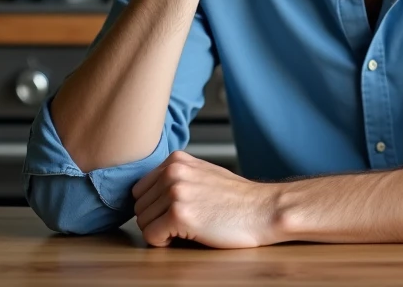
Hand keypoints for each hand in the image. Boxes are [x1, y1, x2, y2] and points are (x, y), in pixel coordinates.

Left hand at [131, 150, 281, 248]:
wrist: (264, 210)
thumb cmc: (236, 199)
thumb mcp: (203, 173)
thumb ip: (176, 177)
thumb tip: (148, 194)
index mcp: (176, 159)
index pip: (140, 189)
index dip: (154, 207)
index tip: (174, 212)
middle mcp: (172, 171)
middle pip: (139, 207)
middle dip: (156, 220)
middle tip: (183, 223)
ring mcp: (175, 192)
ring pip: (142, 222)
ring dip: (161, 231)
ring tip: (188, 227)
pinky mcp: (178, 214)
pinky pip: (151, 237)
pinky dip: (165, 242)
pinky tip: (189, 235)